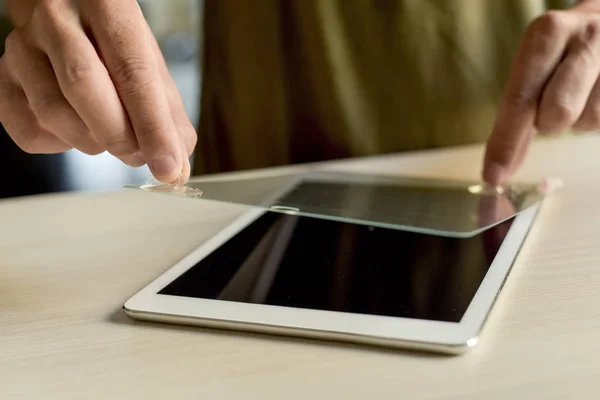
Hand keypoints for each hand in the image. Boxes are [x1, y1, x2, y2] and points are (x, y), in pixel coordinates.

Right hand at [0, 0, 195, 183]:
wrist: (68, 18)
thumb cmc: (115, 45)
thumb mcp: (151, 65)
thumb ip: (168, 114)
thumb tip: (176, 166)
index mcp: (107, 6)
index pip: (132, 72)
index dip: (153, 127)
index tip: (168, 166)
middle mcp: (56, 18)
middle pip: (85, 87)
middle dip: (120, 136)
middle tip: (139, 155)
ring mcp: (22, 46)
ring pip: (54, 114)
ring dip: (92, 142)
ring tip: (113, 137)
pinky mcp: (2, 78)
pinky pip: (29, 131)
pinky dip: (61, 146)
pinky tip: (78, 129)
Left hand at [483, 1, 599, 185]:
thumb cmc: (565, 50)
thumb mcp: (538, 63)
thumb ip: (518, 109)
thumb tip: (499, 167)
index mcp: (547, 34)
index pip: (519, 100)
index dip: (504, 143)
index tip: (493, 175)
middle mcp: (584, 38)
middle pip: (556, 114)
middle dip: (548, 124)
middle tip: (549, 110)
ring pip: (586, 121)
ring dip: (577, 119)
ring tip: (581, 91)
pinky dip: (595, 118)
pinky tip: (596, 94)